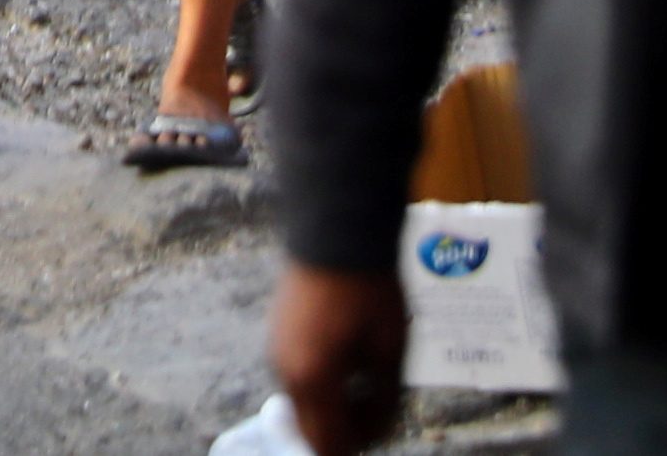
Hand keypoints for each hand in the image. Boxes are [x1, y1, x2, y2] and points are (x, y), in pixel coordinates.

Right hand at [270, 263, 409, 455]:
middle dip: (346, 428)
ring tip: (367, 377)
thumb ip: (385, 400)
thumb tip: (382, 428)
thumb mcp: (389, 350)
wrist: (336, 232)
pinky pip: (299, 376)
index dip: (358, 444)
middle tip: (379, 406)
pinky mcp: (278, 334)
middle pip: (312, 427)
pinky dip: (322, 382)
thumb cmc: (367, 289)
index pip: (328, 443)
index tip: (383, 426)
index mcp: (312, 378)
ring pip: (305, 402)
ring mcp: (277, 350)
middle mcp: (285, 370)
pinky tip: (348, 357)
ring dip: (334, 404)